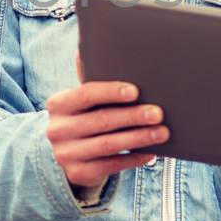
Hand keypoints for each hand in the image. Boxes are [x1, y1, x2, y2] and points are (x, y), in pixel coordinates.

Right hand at [45, 62, 166, 187]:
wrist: (65, 153)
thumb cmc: (83, 116)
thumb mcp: (80, 99)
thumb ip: (88, 76)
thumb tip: (86, 47)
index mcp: (58, 104)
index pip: (86, 94)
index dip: (111, 92)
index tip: (136, 91)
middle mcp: (57, 129)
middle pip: (101, 120)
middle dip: (133, 116)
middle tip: (158, 113)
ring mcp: (65, 154)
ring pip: (108, 145)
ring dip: (139, 138)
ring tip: (162, 132)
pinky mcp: (77, 173)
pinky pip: (111, 166)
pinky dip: (134, 159)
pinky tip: (151, 152)